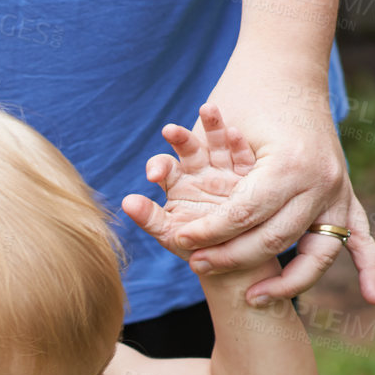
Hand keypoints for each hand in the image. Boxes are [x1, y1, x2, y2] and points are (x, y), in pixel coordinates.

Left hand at [121, 104, 261, 268]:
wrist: (232, 264)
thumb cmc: (197, 249)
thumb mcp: (171, 236)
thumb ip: (150, 219)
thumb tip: (126, 202)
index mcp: (180, 184)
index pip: (165, 167)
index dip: (158, 165)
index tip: (152, 173)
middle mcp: (202, 173)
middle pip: (190, 150)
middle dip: (182, 139)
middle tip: (171, 130)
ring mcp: (226, 172)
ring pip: (218, 146)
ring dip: (214, 128)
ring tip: (207, 110)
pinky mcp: (248, 177)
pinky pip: (244, 159)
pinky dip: (239, 146)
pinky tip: (235, 133)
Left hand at [164, 50, 374, 305]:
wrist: (287, 64)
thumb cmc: (244, 93)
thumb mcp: (220, 127)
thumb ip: (198, 162)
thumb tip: (151, 177)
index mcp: (289, 165)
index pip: (243, 217)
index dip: (209, 234)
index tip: (180, 243)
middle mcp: (319, 181)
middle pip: (274, 241)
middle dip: (233, 259)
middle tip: (197, 266)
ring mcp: (338, 189)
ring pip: (317, 253)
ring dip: (288, 282)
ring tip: (256, 298)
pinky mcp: (344, 192)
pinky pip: (361, 237)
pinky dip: (368, 267)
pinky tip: (371, 299)